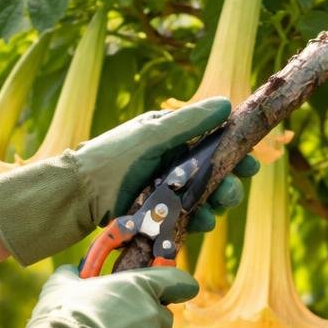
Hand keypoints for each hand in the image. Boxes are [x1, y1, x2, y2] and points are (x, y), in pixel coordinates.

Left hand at [0, 97, 257, 265]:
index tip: (252, 163)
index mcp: (171, 138)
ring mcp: (164, 191)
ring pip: (204, 199)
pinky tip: (200, 224)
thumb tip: (226, 103)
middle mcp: (171, 164)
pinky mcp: (157, 216)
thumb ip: (189, 121)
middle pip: (214, 174)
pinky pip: (186, 219)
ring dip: (215, 205)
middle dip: (229, 183)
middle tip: (234, 191)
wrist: (76, 195)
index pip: (214, 143)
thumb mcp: (151, 134)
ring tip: (215, 211)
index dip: (236, 153)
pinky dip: (197, 221)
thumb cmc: (110, 158)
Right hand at [0, 265, 198, 327]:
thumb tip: (74, 271)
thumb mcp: (62, 284)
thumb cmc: (63, 314)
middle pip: (163, 317)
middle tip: (119, 326)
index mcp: (139, 286)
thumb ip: (74, 274)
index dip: (181, 285)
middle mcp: (152, 313)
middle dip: (148, 322)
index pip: (176, 281)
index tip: (184, 288)